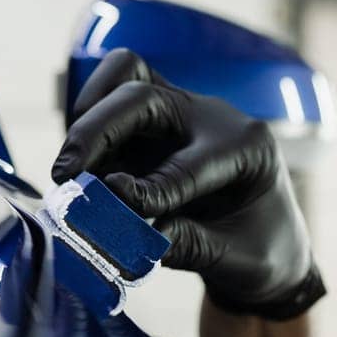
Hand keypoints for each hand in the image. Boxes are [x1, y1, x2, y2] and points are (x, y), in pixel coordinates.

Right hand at [52, 48, 325, 320]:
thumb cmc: (262, 252)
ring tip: (70, 170)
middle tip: (66, 175)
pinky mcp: (152, 122)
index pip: (188, 163)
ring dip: (88, 117)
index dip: (148, 189)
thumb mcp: (239, 260)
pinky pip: (111, 95)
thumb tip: (136, 240)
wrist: (269, 243)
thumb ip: (192, 247)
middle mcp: (212, 118)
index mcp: (247, 148)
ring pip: (124, 76)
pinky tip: (82, 169)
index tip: (113, 203)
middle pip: (143, 96)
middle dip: (98, 131)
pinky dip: (88, 123)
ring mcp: (180, 113)